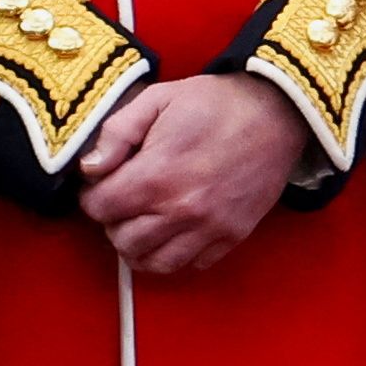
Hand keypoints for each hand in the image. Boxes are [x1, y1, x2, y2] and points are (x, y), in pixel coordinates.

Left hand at [79, 74, 307, 275]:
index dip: (93, 196)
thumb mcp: (156, 100)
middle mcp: (181, 209)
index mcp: (156, 175)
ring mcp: (210, 226)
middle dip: (113, 222)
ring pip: (154, 262)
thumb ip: (115, 134)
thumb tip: (89, 168)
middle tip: (123, 202)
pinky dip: (176, 255)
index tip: (103, 184)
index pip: (99, 209)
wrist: (277, 113)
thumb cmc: (213, 104)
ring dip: (140, 246)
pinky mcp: (233, 235)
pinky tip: (173, 232)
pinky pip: (193, 265)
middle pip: (122, 240)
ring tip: (143, 222)